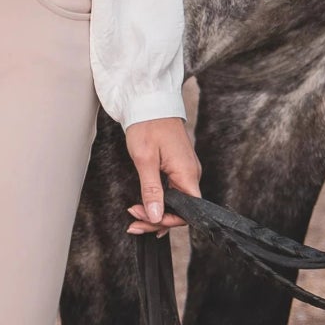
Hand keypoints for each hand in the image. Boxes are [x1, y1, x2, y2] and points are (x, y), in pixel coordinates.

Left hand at [124, 116, 199, 235]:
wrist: (150, 102)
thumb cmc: (148, 125)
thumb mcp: (145, 159)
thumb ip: (151, 190)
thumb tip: (156, 217)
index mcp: (187, 173)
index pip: (186, 212)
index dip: (165, 221)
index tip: (143, 220)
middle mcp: (191, 174)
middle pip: (180, 210)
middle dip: (156, 219)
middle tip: (133, 222)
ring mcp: (185, 171)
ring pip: (175, 202)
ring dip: (156, 211)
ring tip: (135, 214)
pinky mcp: (179, 167)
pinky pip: (173, 192)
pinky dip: (159, 201)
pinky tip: (147, 206)